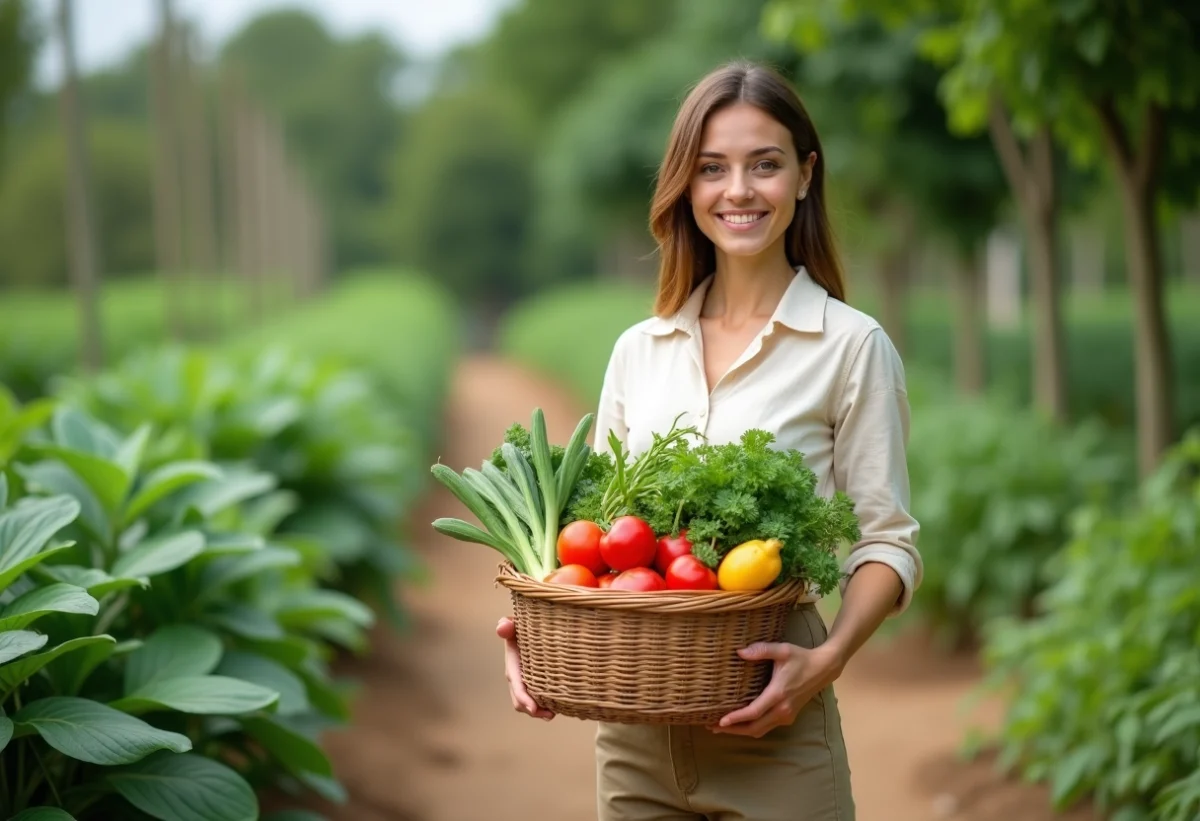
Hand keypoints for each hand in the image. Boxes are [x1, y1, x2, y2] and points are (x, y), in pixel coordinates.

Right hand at [497, 617, 554, 719]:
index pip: (517, 686)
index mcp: (513, 666)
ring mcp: (527, 682)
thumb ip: (508, 624)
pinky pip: (538, 698)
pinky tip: (557, 706)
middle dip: (532, 711)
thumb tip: (502, 628)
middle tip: (550, 715)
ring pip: (529, 703)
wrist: (529, 629)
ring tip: (553, 713)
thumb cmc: (522, 627)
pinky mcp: (536, 683)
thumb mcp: (515, 624)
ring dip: (539, 712)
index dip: (524, 699)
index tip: (533, 709)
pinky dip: (545, 705)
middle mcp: (518, 677)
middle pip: (520, 700)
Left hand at [708, 641, 844, 737]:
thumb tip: (739, 651)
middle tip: (712, 727)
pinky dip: (752, 728)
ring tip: (722, 728)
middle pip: (754, 728)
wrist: (823, 669)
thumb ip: (761, 650)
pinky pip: (767, 727)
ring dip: (741, 731)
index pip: (753, 712)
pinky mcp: (788, 716)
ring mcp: (786, 715)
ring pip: (760, 730)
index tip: (719, 721)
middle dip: (733, 730)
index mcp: (778, 694)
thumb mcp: (782, 650)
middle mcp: (782, 709)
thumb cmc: (801, 658)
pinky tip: (741, 723)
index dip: (735, 719)